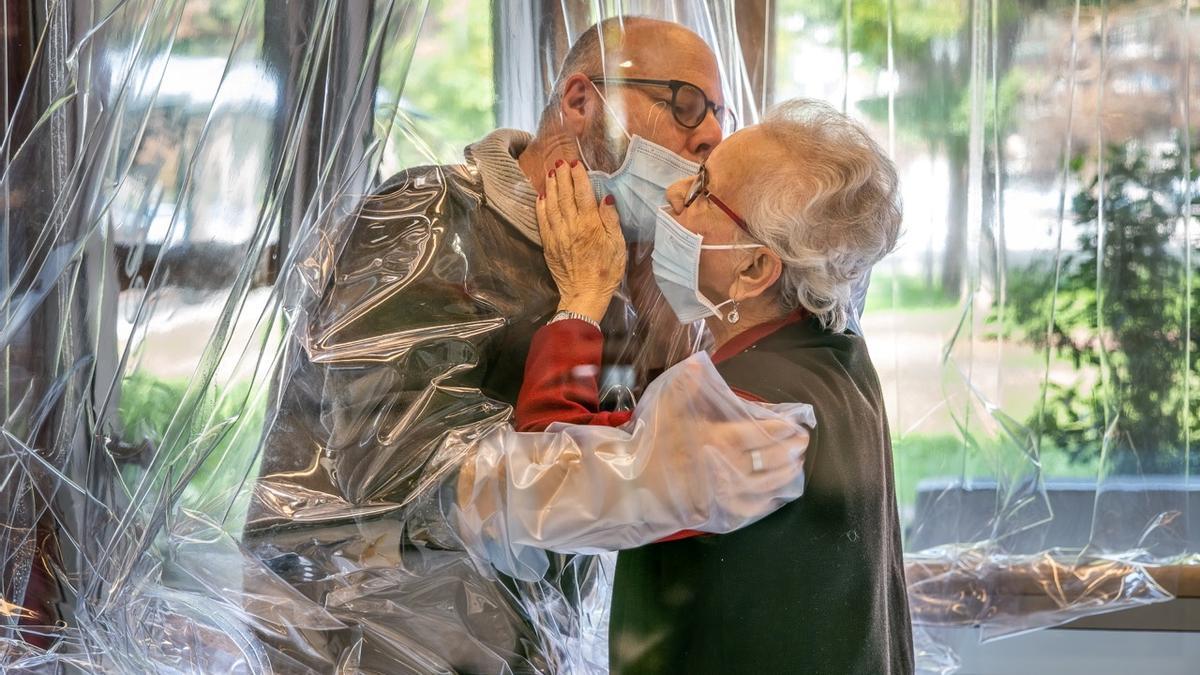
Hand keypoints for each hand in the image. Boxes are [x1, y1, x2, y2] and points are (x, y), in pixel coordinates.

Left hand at [537, 160, 626, 322]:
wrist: (585, 294)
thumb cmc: (606, 271)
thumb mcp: (618, 246)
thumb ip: (611, 220)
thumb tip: (606, 198)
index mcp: (590, 225)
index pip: (582, 194)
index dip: (578, 177)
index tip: (575, 163)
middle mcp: (571, 226)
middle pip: (565, 195)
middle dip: (562, 176)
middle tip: (560, 161)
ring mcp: (558, 235)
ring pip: (552, 205)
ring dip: (551, 187)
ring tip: (550, 173)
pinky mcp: (549, 244)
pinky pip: (543, 221)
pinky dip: (541, 206)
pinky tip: (541, 196)